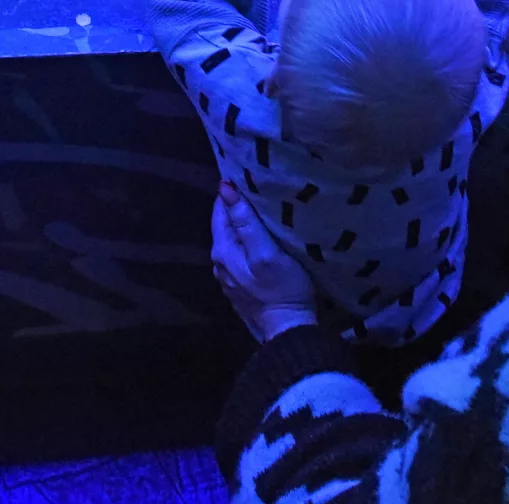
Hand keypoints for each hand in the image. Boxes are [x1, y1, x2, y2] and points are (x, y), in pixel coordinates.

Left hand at [211, 181, 319, 341]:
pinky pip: (241, 255)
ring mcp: (229, 277)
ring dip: (245, 224)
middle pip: (225, 225)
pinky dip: (249, 242)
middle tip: (259, 187)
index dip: (233, 192)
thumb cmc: (282, 289)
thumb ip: (246, 222)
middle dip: (238, 206)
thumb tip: (225, 188)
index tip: (249, 175)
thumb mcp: (267, 252)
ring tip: (264, 207)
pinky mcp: (241, 287)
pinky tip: (264, 238)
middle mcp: (219, 263)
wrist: (289, 332)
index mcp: (222, 250)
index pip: (221, 210)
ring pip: (234, 240)